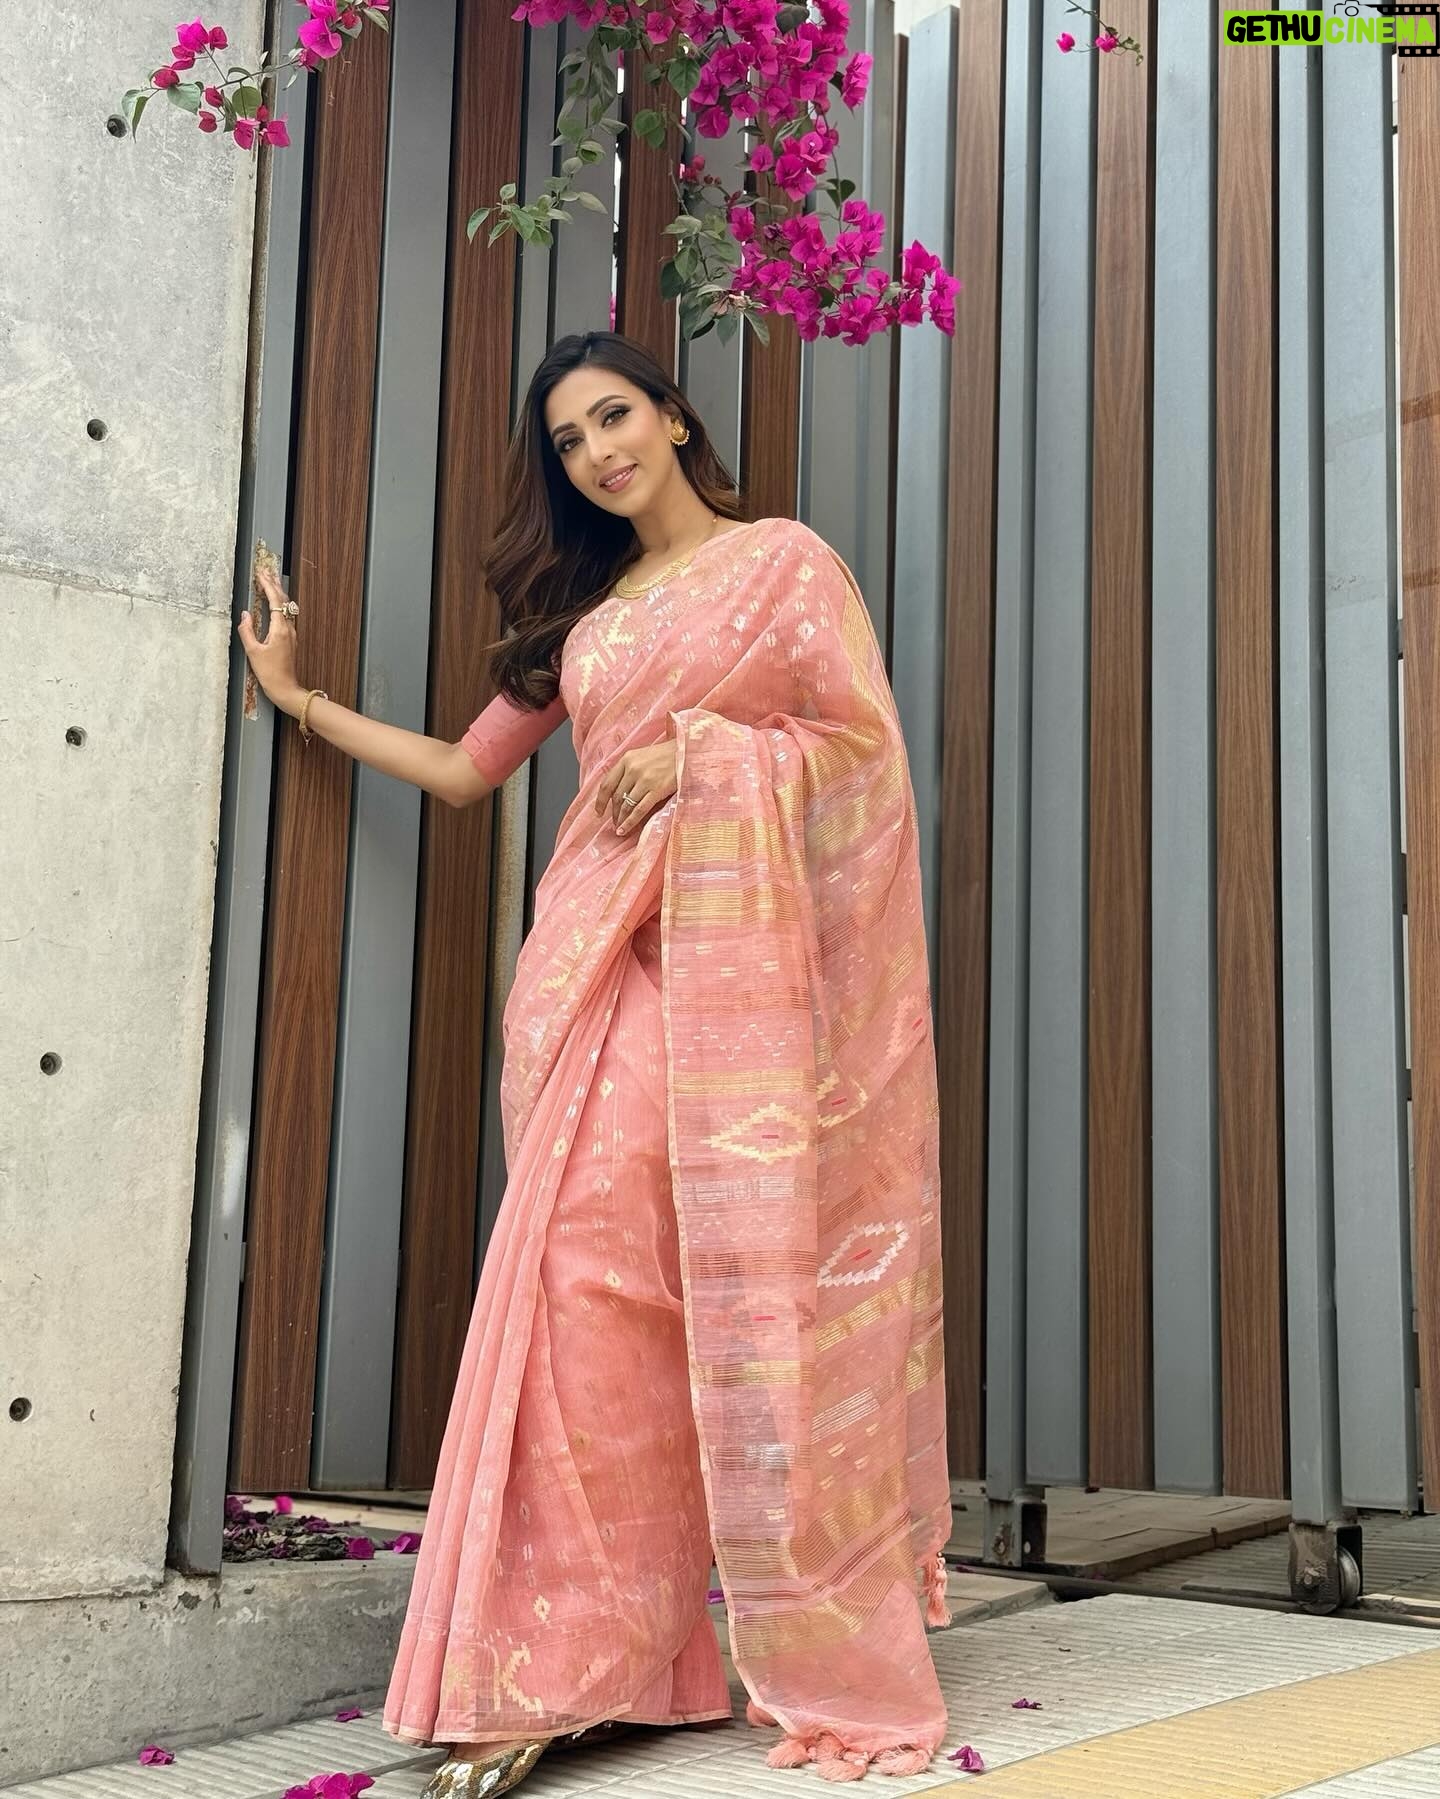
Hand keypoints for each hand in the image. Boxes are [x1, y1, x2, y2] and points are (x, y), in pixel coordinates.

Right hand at [236, 567, 303, 716]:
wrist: (285, 689)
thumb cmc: (270, 673)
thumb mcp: (253, 652)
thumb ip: (247, 631)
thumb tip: (244, 614)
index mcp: (280, 630)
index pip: (275, 601)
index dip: (268, 586)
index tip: (261, 574)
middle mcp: (288, 629)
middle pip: (283, 601)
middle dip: (274, 584)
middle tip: (266, 571)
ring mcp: (291, 634)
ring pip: (286, 607)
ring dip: (278, 593)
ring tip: (270, 581)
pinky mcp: (290, 639)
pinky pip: (285, 616)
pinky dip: (279, 604)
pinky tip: (274, 603)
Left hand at [595, 740, 677, 835]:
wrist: (687, 752)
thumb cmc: (666, 755)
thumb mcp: (642, 755)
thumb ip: (629, 769)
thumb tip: (618, 791)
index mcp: (626, 759)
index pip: (607, 783)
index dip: (600, 800)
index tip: (598, 811)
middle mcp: (632, 769)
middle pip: (616, 796)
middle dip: (613, 812)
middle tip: (613, 821)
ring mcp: (644, 780)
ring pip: (626, 805)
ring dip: (620, 819)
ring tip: (619, 828)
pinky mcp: (656, 790)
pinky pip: (639, 810)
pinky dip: (630, 822)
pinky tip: (624, 829)